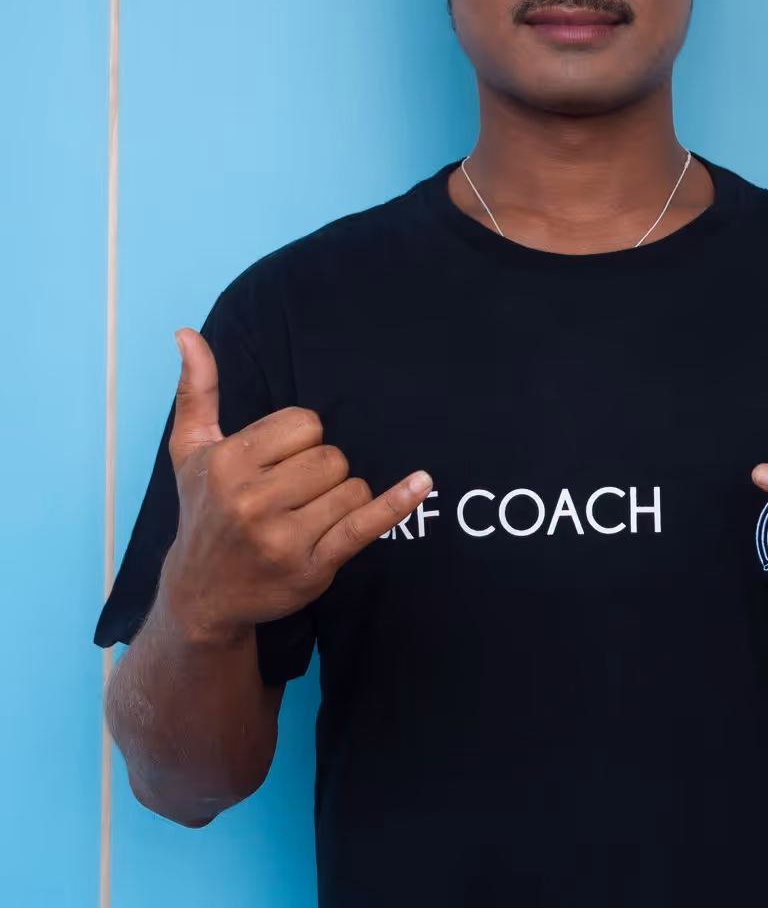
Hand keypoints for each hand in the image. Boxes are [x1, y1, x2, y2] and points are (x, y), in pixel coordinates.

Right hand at [159, 325, 431, 641]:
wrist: (201, 595)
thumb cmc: (203, 511)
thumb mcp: (189, 452)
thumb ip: (196, 391)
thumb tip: (187, 332)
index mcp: (227, 464)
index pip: (305, 424)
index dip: (300, 440)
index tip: (278, 463)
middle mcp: (251, 502)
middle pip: (331, 456)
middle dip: (321, 471)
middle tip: (291, 495)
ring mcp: (282, 539)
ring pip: (351, 487)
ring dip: (341, 497)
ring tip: (305, 516)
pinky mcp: (312, 567)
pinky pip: (364, 525)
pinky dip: (396, 503)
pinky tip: (421, 482)